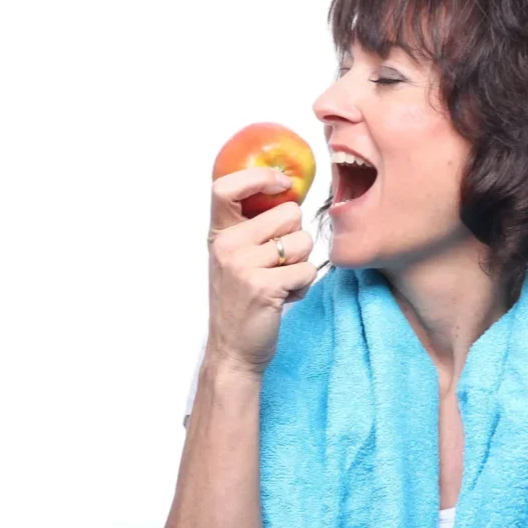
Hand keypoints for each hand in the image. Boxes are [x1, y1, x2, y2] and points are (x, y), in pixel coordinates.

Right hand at [206, 167, 317, 374]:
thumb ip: (253, 228)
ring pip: (303, 242)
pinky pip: (308, 270)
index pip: (225, 187)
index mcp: (219, 234)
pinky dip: (304, 285)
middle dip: (296, 238)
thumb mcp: (236, 258)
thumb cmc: (241, 301)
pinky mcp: (264, 287)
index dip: (258, 177)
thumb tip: (291, 193)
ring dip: (302, 264)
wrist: (232, 350)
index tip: (281, 183)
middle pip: (290, 213)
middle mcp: (227, 245)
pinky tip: (285, 297)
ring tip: (280, 282)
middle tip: (279, 264)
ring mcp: (243, 266)